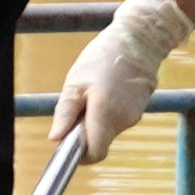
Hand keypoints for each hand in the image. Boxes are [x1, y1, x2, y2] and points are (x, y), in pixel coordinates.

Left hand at [52, 0, 194, 156]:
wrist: (139, 40)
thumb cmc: (104, 57)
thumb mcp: (76, 82)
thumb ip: (66, 113)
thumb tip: (55, 138)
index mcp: (104, 115)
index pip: (95, 154)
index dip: (80, 154)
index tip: (69, 141)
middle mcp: (122, 121)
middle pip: (100, 141)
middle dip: (86, 130)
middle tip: (80, 103)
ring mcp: (134, 116)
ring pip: (108, 129)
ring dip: (97, 118)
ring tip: (95, 90)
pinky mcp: (139, 109)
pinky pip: (118, 118)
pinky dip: (110, 110)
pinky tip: (108, 87)